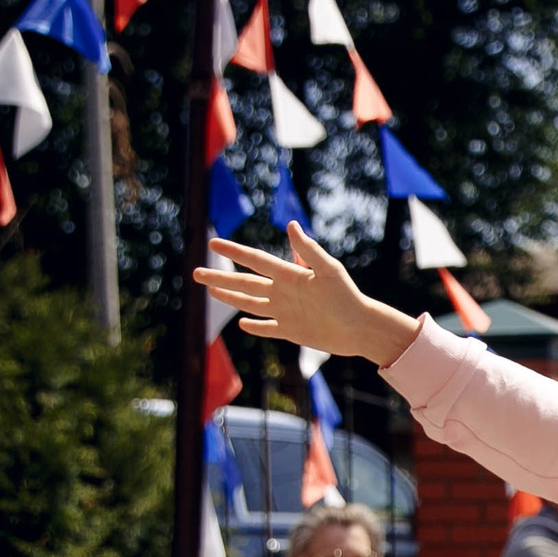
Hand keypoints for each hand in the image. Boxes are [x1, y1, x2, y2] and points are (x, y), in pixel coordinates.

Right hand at [194, 228, 423, 365]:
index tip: (212, 244)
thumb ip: (309, 250)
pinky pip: (269, 328)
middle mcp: (284, 292)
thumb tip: (291, 225)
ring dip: (230, 297)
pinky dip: (255, 327)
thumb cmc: (349, 297)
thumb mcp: (329, 270)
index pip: (255, 261)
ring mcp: (286, 312)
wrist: (362, 328)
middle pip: (245, 284)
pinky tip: (242, 324)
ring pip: (251, 303)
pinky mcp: (292, 331)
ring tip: (211, 291)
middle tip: (195, 272)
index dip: (234, 252)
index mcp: (290, 275)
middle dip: (220, 278)